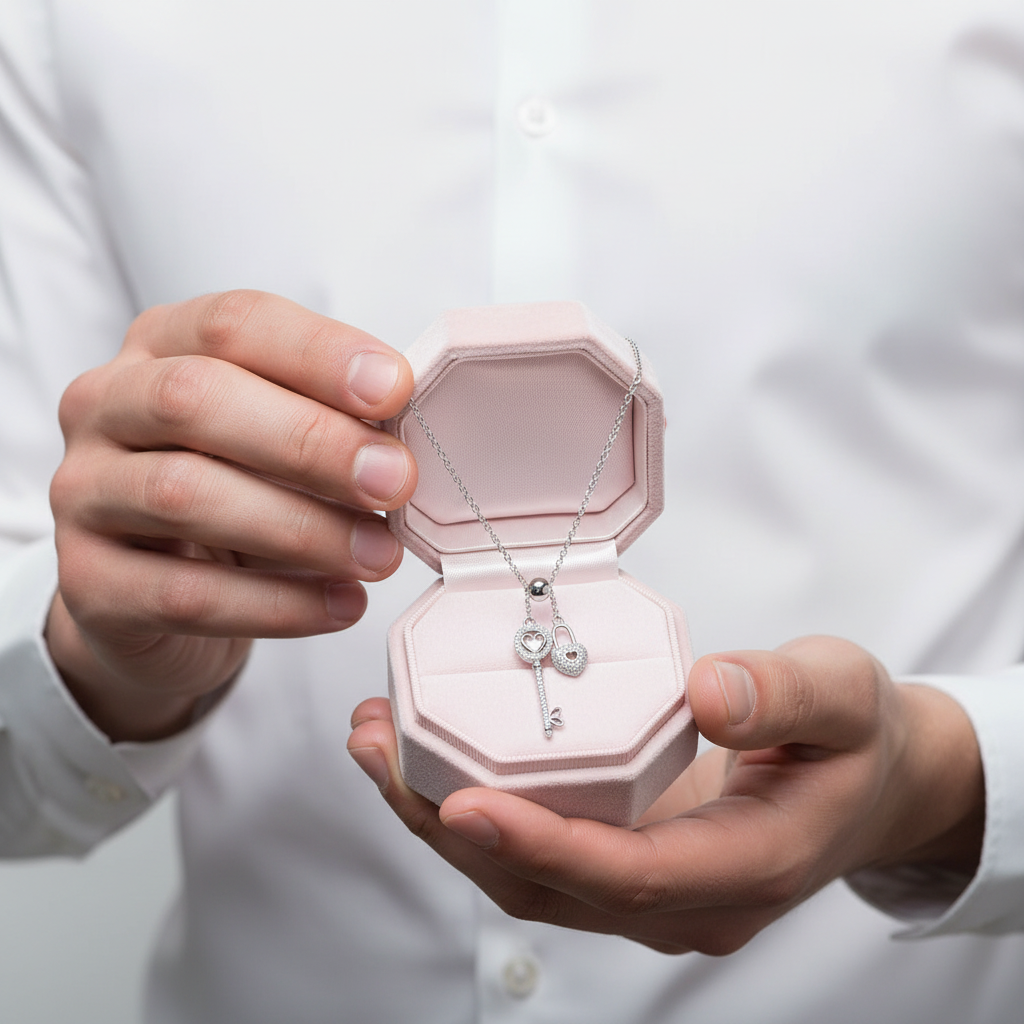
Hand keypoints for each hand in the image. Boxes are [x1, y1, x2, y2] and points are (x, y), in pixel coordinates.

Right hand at [49, 290, 415, 740]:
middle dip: (310, 441)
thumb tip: (402, 438)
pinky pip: (184, 594)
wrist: (153, 592)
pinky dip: (277, 604)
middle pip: (194, 400)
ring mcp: (82, 493)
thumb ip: (329, 419)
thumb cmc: (234, 489)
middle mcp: (106, 406)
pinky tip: (340, 604)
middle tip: (395, 481)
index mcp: (162, 346)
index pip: (233, 324)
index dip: (318, 353)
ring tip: (380, 555)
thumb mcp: (277, 436)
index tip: (395, 390)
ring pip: (184, 497)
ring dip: (302, 528)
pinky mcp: (88, 583)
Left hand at [348, 636, 983, 954]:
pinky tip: (424, 753)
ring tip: (376, 744)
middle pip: (551, 886)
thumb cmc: (854, 740)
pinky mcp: (625, 860)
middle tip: (379, 750)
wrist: (868, 779)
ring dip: (441, 818)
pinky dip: (470, 808)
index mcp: (746, 867)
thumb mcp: (844, 697)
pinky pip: (535, 849)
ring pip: (528, 876)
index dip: (544, 847)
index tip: (464, 804)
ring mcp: (649, 888)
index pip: (628, 876)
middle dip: (452, 828)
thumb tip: (711, 692)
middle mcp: (685, 898)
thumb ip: (786, 696)